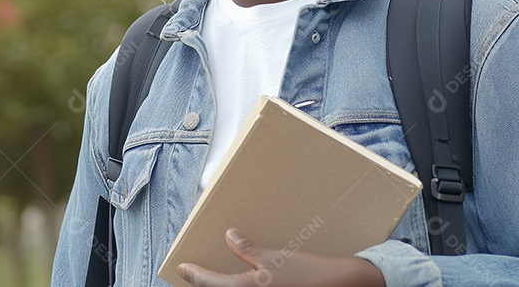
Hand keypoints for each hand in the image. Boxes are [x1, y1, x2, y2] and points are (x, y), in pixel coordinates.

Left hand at [176, 228, 385, 286]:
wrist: (337, 286)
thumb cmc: (306, 273)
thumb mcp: (274, 257)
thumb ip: (248, 250)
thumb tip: (230, 236)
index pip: (211, 283)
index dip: (194, 274)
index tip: (181, 268)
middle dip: (206, 282)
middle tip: (192, 273)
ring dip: (222, 284)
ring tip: (213, 276)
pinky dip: (239, 285)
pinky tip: (243, 279)